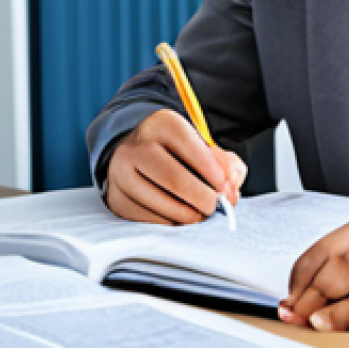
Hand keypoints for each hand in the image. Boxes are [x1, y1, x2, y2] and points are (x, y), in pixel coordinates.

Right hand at [105, 110, 246, 224]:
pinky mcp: (117, 198)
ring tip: (199, 213)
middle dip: (203, 199)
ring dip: (189, 215)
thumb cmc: (178, 154)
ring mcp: (121, 173)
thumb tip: (231, 185)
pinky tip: (178, 214)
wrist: (137, 158)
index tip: (226, 188)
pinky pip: (151, 220)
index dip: (213, 171)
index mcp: (161, 124)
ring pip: (163, 204)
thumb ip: (225, 163)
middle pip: (175, 180)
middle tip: (215, 207)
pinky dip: (171, 223)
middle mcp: (136, 146)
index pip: (191, 146)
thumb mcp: (202, 147)